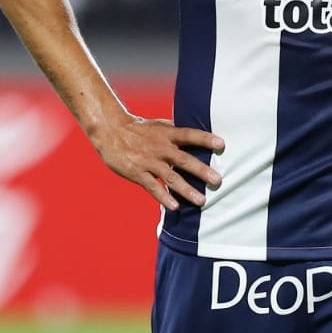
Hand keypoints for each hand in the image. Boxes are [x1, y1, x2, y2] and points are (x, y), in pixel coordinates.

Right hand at [93, 116, 224, 210]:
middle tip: (218, 180)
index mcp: (167, 134)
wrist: (110, 132)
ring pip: (170, 177)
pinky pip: (152, 187)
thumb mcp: (159, 125)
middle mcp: (160, 148)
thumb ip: (176, 131)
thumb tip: (198, 134)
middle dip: (201, 170)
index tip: (221, 144)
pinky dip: (163, 197)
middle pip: (184, 159)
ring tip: (201, 201)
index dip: (205, 139)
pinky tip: (175, 207)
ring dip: (186, 190)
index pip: (189, 135)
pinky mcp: (137, 173)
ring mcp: (149, 161)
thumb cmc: (138, 128)